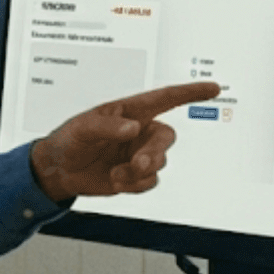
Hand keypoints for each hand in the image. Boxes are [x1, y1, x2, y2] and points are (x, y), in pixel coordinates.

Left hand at [28, 80, 219, 201]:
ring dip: (139, 171)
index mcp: (130, 111)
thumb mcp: (82, 128)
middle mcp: (140, 131)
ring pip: (160, 162)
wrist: (60, 170)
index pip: (166, 98)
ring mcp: (139, 153)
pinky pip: (150, 182)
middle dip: (155, 152)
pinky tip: (116, 179)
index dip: (190, 92)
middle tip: (138, 164)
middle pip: (166, 138)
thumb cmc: (69, 140)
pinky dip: (134, 185)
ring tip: (116, 173)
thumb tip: (133, 128)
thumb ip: (107, 127)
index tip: (213, 87)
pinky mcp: (136, 174)